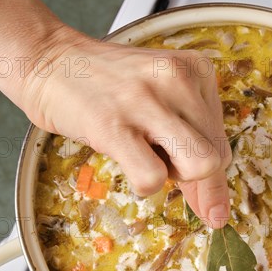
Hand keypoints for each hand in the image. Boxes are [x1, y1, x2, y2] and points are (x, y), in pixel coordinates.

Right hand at [22, 32, 231, 227]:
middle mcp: (179, 81)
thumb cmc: (109, 86)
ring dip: (172, 177)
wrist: (49, 60)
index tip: (195, 187)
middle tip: (160, 158)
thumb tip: (215, 210)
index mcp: (198, 72)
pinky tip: (124, 157)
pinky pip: (153, 178)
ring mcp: (147, 101)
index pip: (223, 142)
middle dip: (192, 176)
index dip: (209, 174)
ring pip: (200, 167)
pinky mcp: (114, 124)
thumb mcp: (162, 102)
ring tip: (143, 154)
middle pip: (217, 159)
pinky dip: (143, 184)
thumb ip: (192, 146)